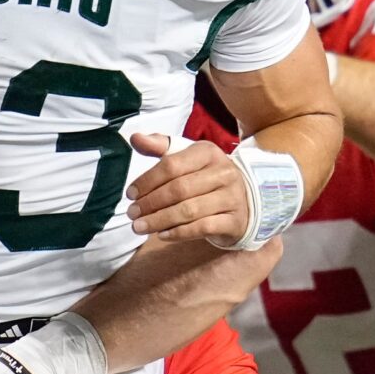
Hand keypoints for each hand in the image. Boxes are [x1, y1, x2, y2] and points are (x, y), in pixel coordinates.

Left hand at [126, 132, 251, 242]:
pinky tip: (162, 235)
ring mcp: (231, 197)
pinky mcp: (234, 221)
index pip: (172, 165)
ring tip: (140, 226)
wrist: (244, 201)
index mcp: (208, 152)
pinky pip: (202, 228)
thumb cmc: (206, 179)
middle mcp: (223, 172)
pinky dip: (178, 233)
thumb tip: (135, 138)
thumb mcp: (186, 159)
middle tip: (132, 213)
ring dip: (159, 220)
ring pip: (189, 210)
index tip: (130, 194)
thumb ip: (160, 147)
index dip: (147, 180)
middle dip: (150, 203)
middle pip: (179, 189)